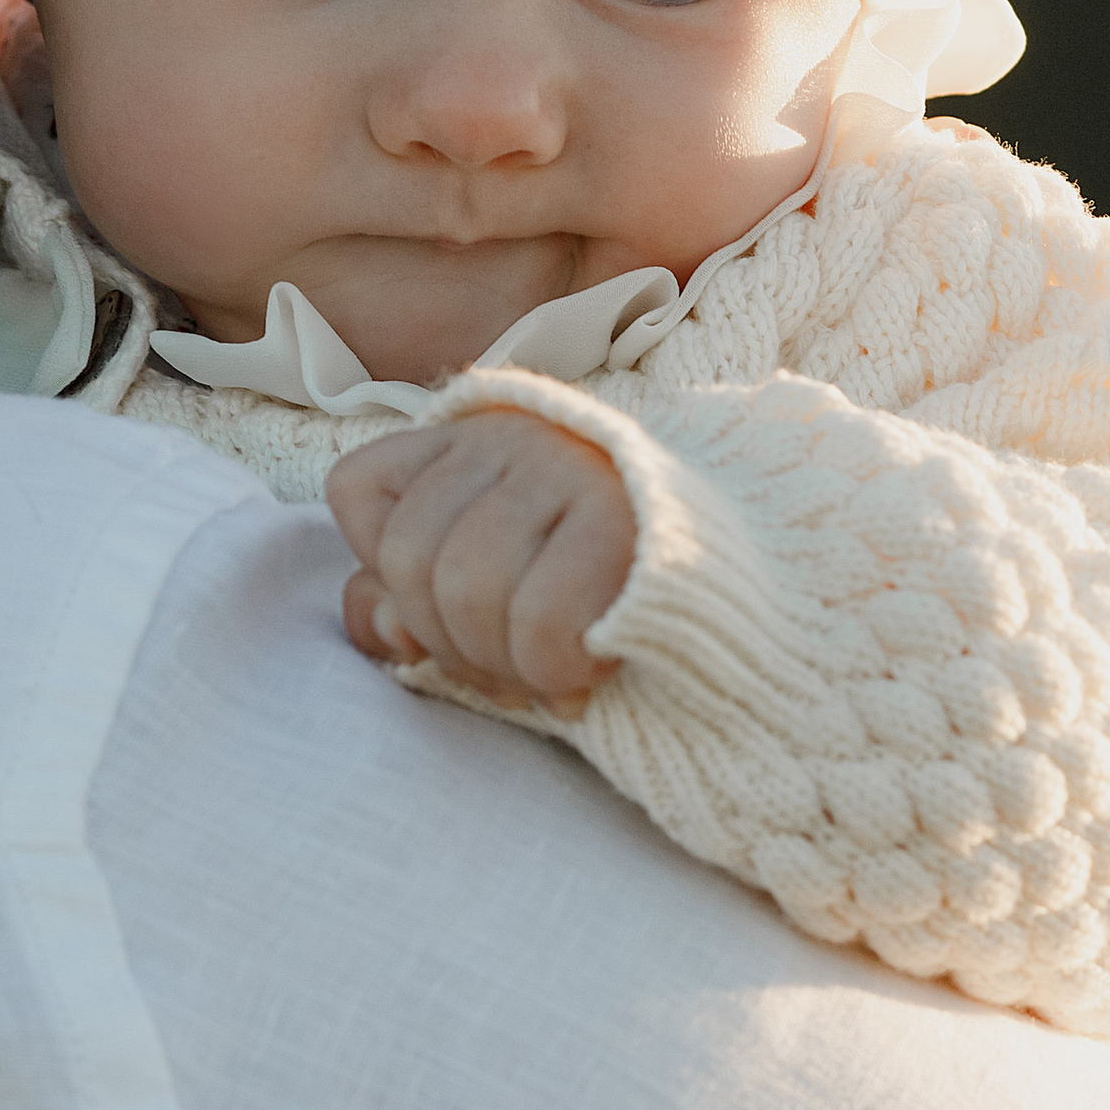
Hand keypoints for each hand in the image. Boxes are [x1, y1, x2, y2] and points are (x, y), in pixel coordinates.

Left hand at [326, 409, 638, 714]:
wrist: (752, 587)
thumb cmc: (601, 597)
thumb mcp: (490, 589)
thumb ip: (410, 598)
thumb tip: (381, 624)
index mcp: (465, 439)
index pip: (358, 492)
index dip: (386, 578)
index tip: (446, 623)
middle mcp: (510, 435)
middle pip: (407, 558)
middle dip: (451, 643)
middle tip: (513, 669)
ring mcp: (565, 467)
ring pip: (464, 589)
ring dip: (504, 665)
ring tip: (553, 673)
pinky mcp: (620, 518)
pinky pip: (540, 620)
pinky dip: (554, 669)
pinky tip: (589, 673)